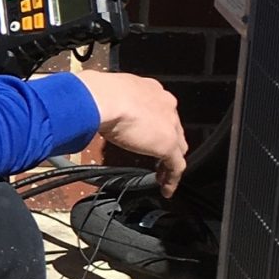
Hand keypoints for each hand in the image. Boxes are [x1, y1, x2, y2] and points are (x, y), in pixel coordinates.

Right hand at [74, 69, 187, 194]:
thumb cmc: (100, 94)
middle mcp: (166, 104)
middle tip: (157, 159)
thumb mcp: (110, 96)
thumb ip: (116, 106)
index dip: (157, 126)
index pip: (161, 111)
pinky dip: (172, 179)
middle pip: (174, 129)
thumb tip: (103, 114)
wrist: (104, 98)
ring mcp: (170, 124)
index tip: (147, 137)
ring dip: (170, 162)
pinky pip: (176, 166)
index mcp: (153, 90)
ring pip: (178, 148)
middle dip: (167, 144)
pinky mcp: (168, 144)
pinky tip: (166, 189)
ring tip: (161, 176)